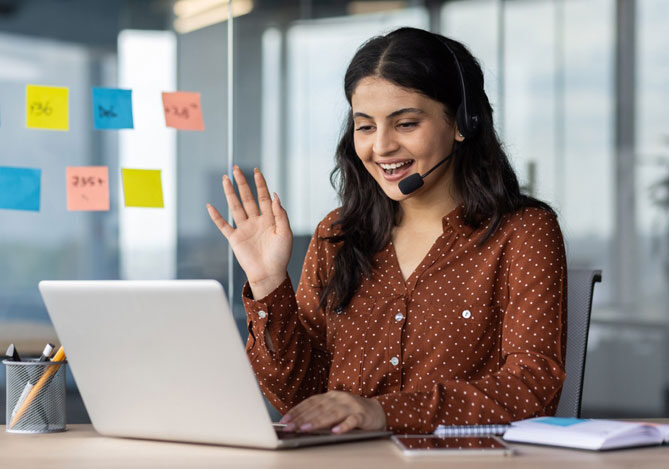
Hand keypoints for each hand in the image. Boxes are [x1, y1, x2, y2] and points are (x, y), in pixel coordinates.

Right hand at [207, 166, 292, 298]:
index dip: (260, 184)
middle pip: (247, 197)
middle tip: (236, 168)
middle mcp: (256, 221)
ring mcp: (244, 229)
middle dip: (242, 183)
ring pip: (235, 207)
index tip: (256, 170)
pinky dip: (216, 216)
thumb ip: (280, 214)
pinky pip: (223, 225)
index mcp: (269, 219)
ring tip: (225, 179)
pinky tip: (210, 206)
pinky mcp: (235, 239)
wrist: (269, 274)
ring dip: (230, 193)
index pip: (264, 197)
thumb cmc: (280, 256)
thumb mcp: (285, 233)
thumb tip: (275, 195)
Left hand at [279, 391, 386, 433]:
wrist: (378, 411)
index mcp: (331, 396)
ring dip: (318, 421)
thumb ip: (321, 414)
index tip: (285, 420)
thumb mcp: (335, 410)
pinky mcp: (362, 415)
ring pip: (332, 413)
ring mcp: (351, 406)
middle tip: (290, 427)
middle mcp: (340, 398)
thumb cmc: (352, 412)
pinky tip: (335, 431)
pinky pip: (352, 421)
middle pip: (319, 408)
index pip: (311, 402)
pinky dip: (343, 426)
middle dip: (302, 418)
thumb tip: (300, 425)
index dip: (297, 410)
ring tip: (305, 429)